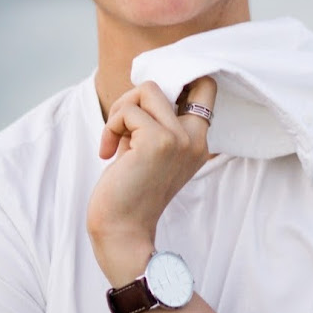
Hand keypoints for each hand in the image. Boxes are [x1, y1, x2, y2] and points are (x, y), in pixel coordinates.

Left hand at [86, 76, 216, 284]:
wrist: (122, 232)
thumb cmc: (129, 191)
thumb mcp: (151, 150)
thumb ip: (156, 121)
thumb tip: (143, 88)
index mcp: (197, 140)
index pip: (205, 87)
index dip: (178, 80)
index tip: (147, 102)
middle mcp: (195, 138)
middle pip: (164, 84)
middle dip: (132, 100)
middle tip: (120, 128)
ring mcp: (179, 139)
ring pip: (146, 90)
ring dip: (121, 111)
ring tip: (114, 140)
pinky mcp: (157, 142)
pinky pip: (128, 112)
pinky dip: (111, 128)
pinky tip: (107, 153)